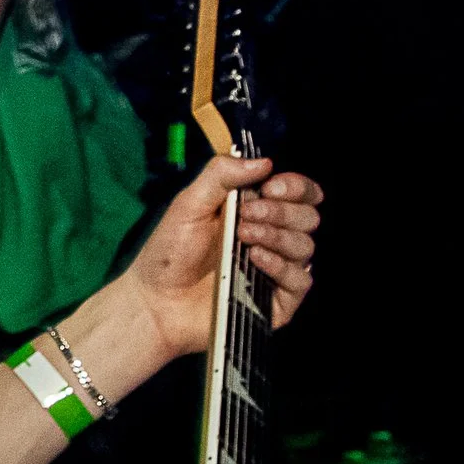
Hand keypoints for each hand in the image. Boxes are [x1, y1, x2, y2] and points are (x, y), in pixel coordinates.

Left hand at [120, 156, 321, 364]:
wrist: (155, 301)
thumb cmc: (169, 252)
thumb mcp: (189, 204)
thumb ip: (221, 176)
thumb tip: (264, 162)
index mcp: (257, 211)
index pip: (299, 193)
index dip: (294, 186)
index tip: (270, 186)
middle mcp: (272, 239)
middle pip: (308, 217)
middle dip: (281, 211)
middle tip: (247, 214)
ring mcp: (275, 271)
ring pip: (305, 246)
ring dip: (277, 235)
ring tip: (244, 235)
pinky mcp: (276, 302)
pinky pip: (300, 281)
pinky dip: (280, 266)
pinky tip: (255, 259)